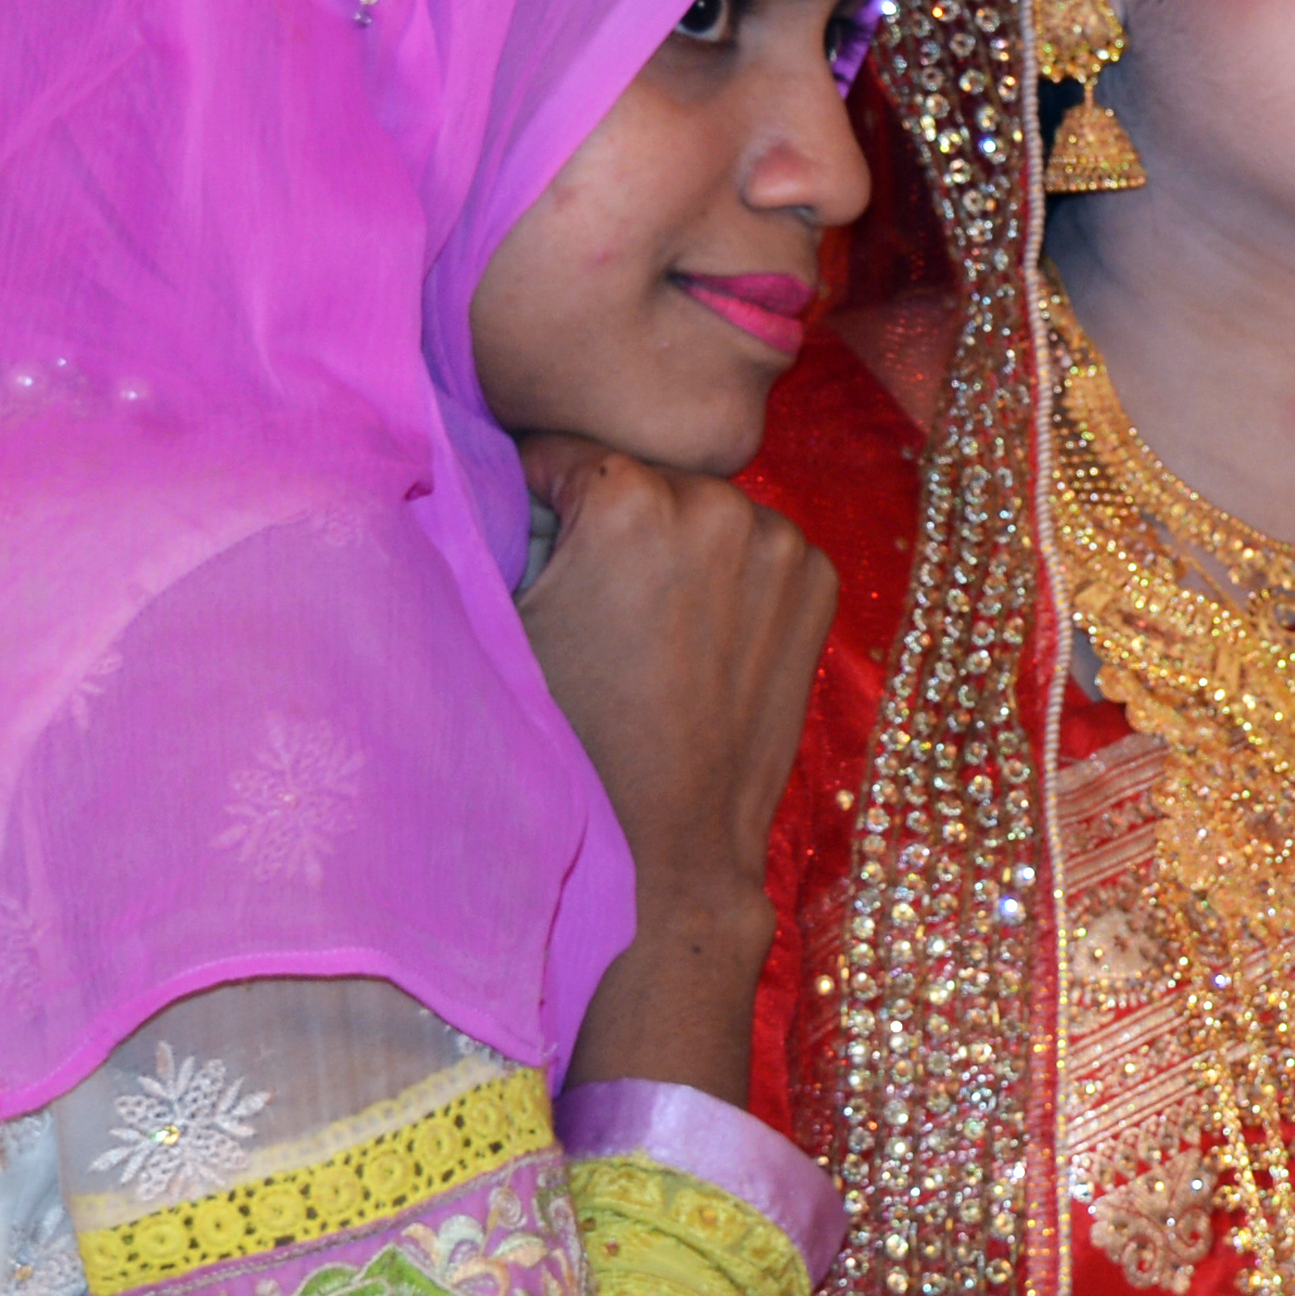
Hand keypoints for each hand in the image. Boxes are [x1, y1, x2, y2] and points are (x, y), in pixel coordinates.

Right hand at [518, 432, 835, 1096]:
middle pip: (636, 476)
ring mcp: (780, 541)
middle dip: (606, 520)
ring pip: (698, 506)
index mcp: (631, 500)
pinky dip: (726, 570)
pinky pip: (752, 544)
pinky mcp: (817, 580)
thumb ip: (490, 525)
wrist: (663, 845)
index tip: (525, 547)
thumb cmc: (561, 739)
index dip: (530, 499)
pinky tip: (696, 634)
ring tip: (643, 623)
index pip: (558, 450)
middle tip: (585, 598)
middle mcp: (719, 503)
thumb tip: (477, 467)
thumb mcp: (498, 620)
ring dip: (672, 540)